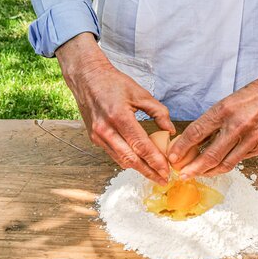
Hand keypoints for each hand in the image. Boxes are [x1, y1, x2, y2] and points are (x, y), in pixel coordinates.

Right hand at [56, 33, 174, 184]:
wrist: (87, 79)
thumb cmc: (114, 83)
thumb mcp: (140, 93)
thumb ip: (159, 112)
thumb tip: (171, 131)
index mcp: (119, 116)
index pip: (141, 145)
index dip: (155, 160)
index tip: (167, 170)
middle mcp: (106, 130)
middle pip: (131, 159)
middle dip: (149, 172)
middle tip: (164, 179)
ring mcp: (98, 136)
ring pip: (121, 160)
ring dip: (139, 169)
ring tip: (155, 174)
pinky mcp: (94, 139)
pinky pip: (114, 155)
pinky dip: (128, 161)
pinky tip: (140, 163)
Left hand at [168, 59, 257, 178]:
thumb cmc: (253, 95)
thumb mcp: (227, 103)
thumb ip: (212, 123)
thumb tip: (194, 141)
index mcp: (224, 111)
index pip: (196, 133)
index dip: (182, 148)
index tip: (173, 157)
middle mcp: (237, 126)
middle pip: (210, 155)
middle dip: (193, 169)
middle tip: (182, 175)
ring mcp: (251, 139)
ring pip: (225, 164)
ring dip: (209, 171)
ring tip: (199, 173)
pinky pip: (240, 159)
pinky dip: (228, 162)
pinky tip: (220, 163)